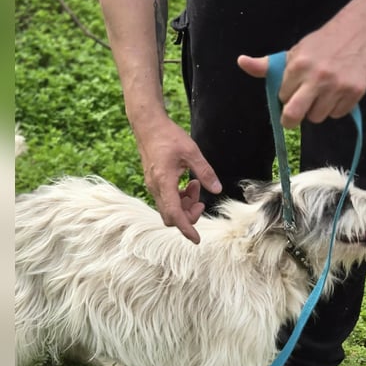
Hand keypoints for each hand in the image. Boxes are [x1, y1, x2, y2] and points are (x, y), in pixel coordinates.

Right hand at [135, 117, 221, 243]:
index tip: (196, 239)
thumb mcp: (192, 152)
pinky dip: (180, 197)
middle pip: (171, 216)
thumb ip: (205, 172)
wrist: (148, 125)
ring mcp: (153, 186)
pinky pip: (167, 199)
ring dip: (186, 204)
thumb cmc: (168, 136)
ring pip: (169, 208)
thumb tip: (217, 190)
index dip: (186, 229)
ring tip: (196, 185)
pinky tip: (190, 183)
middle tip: (201, 201)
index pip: (174, 214)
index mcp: (164, 182)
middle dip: (188, 215)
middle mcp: (155, 187)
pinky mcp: (155, 182)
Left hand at [238, 16, 365, 128]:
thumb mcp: (294, 52)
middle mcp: (318, 78)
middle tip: (295, 114)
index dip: (286, 96)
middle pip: (294, 115)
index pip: (283, 98)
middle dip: (291, 119)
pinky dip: (336, 108)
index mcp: (298, 66)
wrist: (359, 29)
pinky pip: (338, 115)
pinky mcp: (355, 92)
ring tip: (322, 93)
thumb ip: (268, 65)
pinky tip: (337, 92)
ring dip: (317, 110)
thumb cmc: (322, 43)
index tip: (293, 89)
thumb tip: (241, 62)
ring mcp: (338, 86)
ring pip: (317, 117)